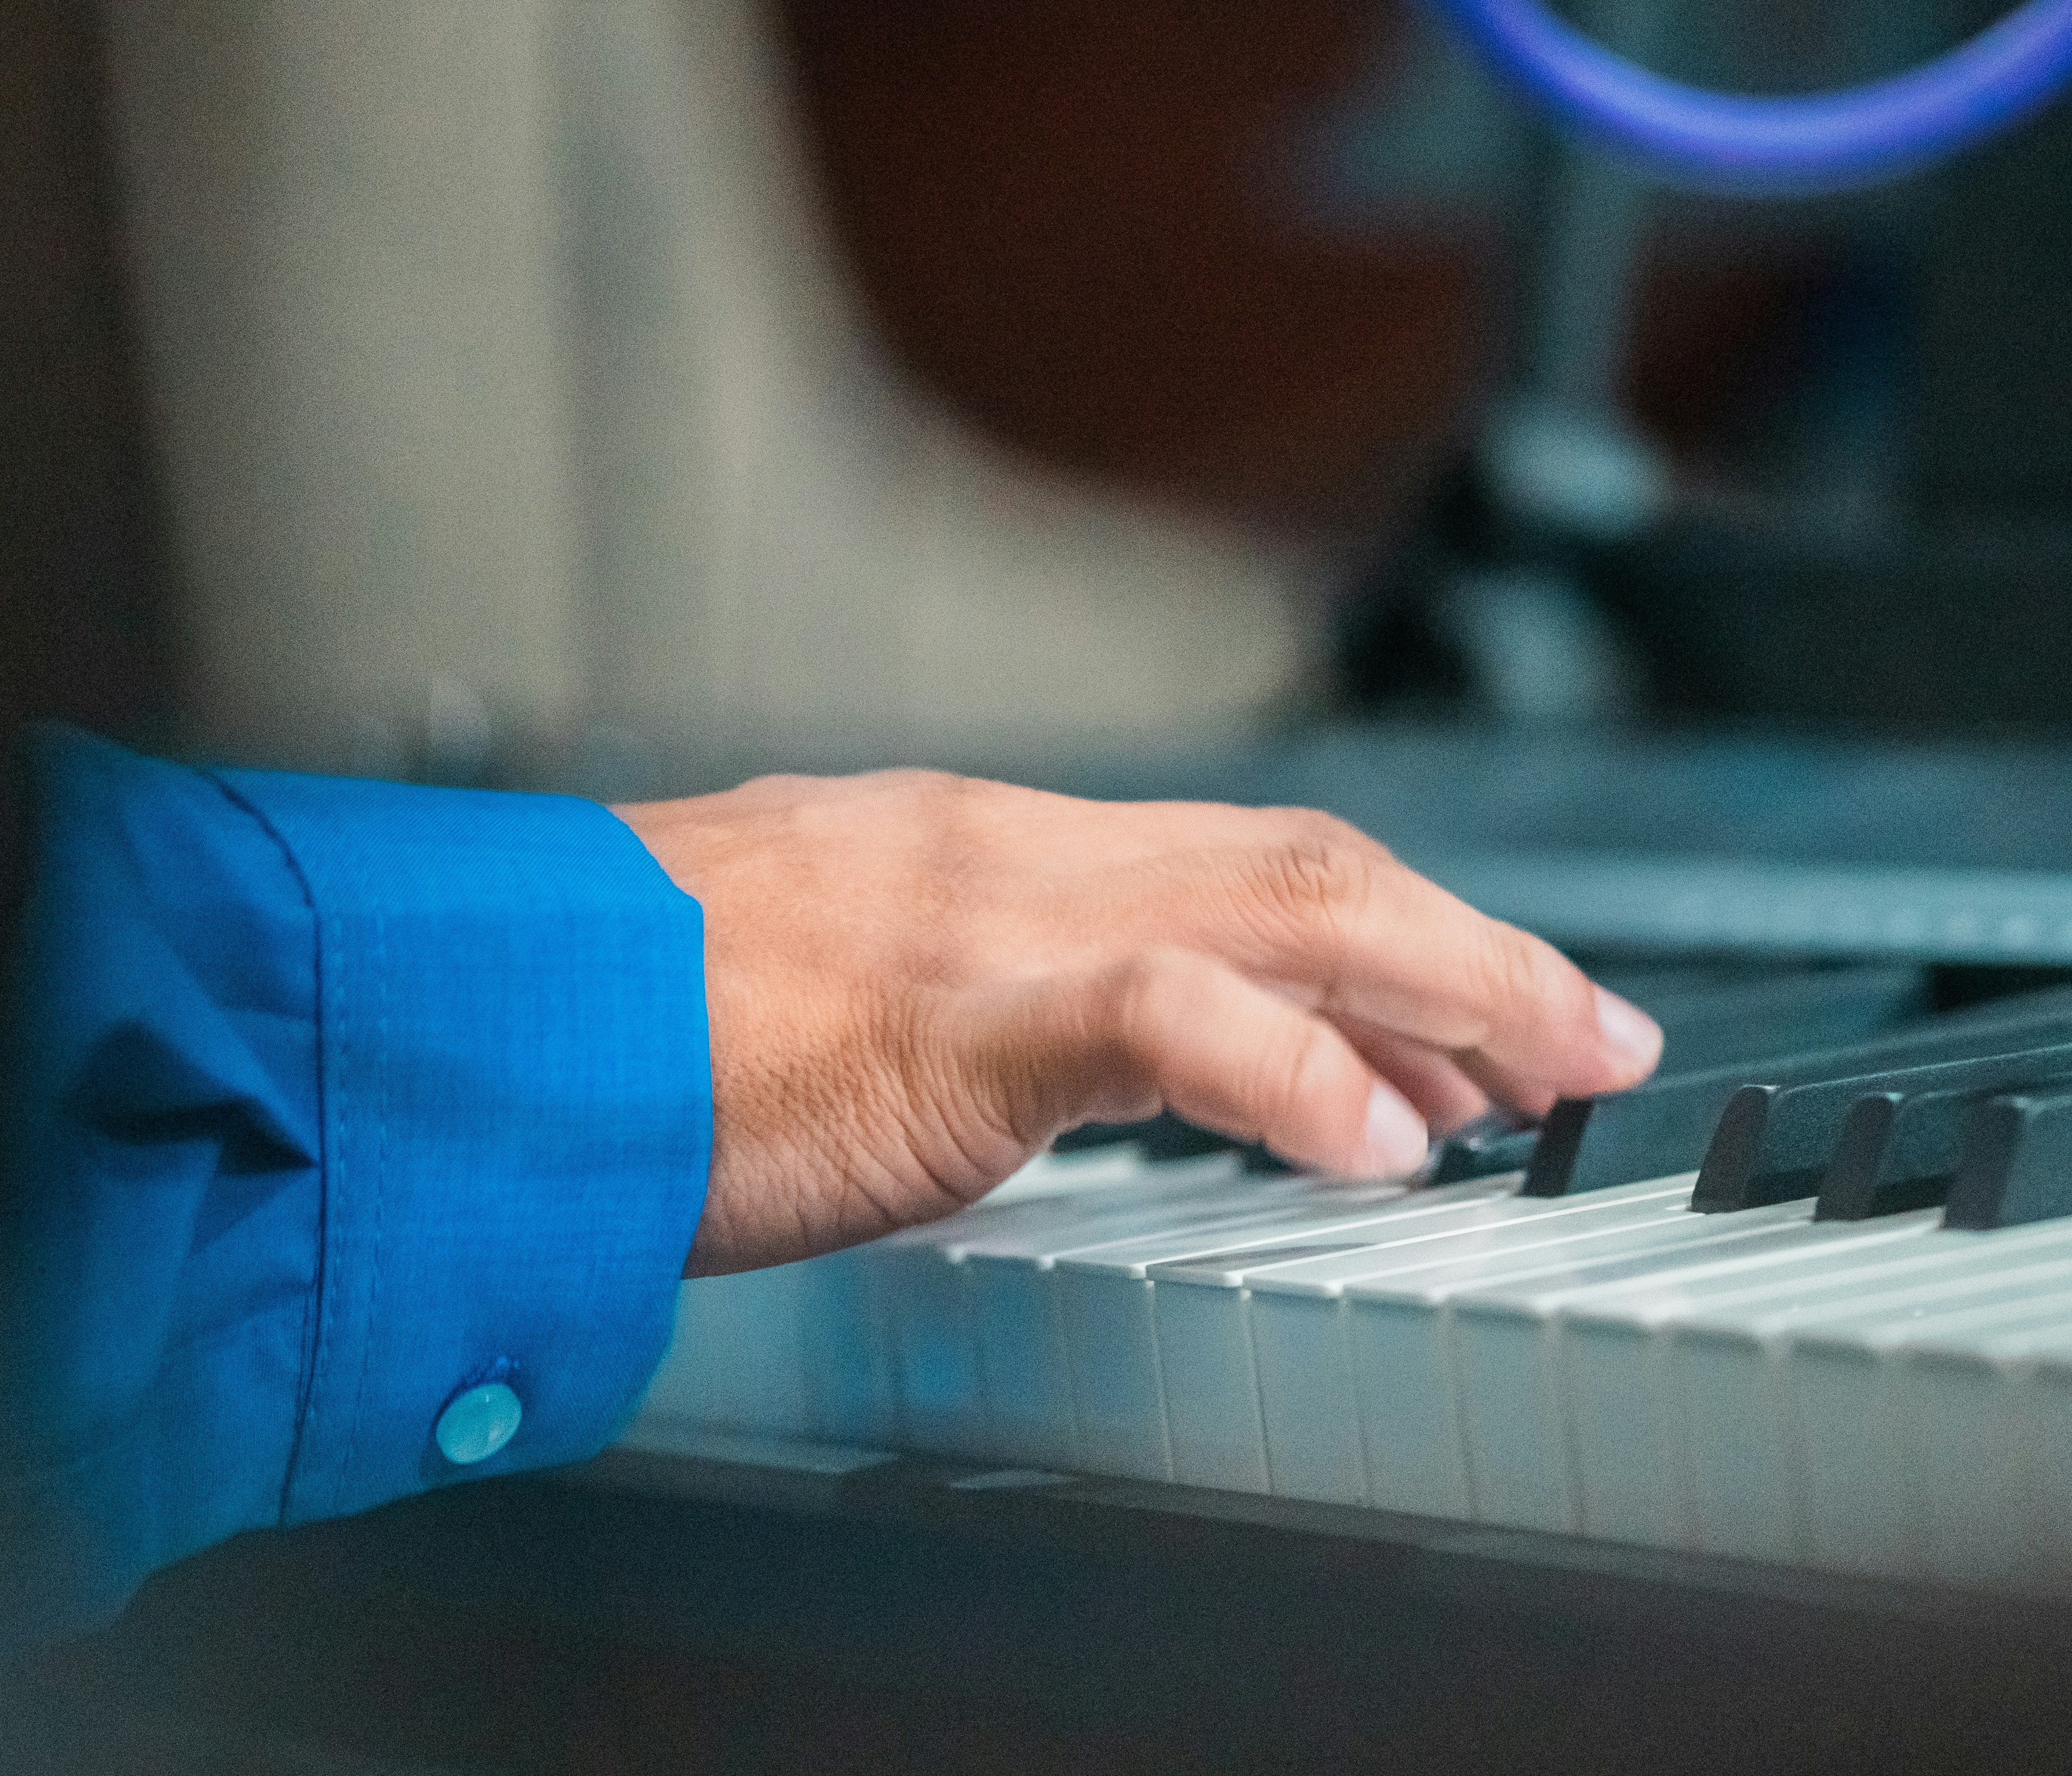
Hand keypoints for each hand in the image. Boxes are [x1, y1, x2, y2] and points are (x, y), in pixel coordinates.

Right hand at [614, 771, 1662, 1273]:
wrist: (480, 1018)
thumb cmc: (623, 1025)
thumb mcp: (834, 995)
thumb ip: (967, 1012)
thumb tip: (1070, 1064)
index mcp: (988, 856)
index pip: (1245, 869)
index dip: (1394, 935)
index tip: (1485, 1014)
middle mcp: (1015, 852)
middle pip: (1312, 867)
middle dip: (1474, 950)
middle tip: (1591, 1033)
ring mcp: (991, 915)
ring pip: (1289, 907)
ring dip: (1454, 987)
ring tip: (1559, 1068)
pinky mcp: (950, 1008)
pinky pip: (1173, 1016)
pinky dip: (1299, 1074)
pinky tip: (1386, 1143)